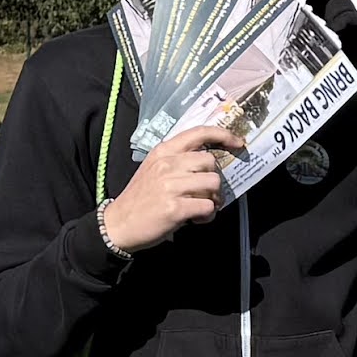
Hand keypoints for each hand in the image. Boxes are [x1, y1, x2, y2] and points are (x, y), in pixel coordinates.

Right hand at [97, 121, 239, 254]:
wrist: (118, 223)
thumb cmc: (141, 198)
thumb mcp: (154, 169)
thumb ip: (178, 161)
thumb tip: (209, 164)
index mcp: (163, 151)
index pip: (198, 133)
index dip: (223, 135)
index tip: (237, 143)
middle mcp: (167, 164)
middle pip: (211, 162)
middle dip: (215, 180)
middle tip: (207, 195)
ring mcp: (170, 185)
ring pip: (213, 184)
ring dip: (214, 199)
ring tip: (202, 208)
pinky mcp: (174, 207)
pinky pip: (207, 207)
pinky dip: (207, 215)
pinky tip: (195, 219)